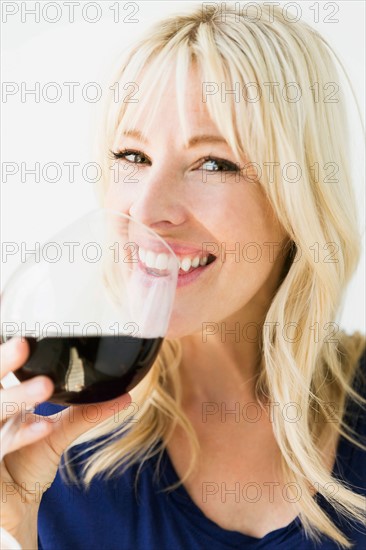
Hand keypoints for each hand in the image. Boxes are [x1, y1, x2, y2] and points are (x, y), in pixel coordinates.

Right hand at [0, 337, 130, 547]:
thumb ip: (87, 413)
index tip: (22, 335)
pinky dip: (19, 437)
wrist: (16, 505)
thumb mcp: (59, 433)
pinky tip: (42, 428)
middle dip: (3, 362)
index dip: (5, 354)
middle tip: (23, 344)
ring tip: (45, 387)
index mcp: (1, 400)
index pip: (0, 371)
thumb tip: (126, 396)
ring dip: (17, 397)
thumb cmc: (28, 463)